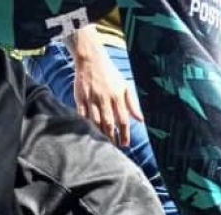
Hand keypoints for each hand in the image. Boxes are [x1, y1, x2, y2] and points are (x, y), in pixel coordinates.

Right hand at [69, 27, 142, 145]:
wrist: (91, 59)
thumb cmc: (110, 75)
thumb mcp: (125, 86)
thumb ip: (132, 104)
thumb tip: (141, 120)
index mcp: (117, 97)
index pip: (123, 120)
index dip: (124, 134)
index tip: (125, 145)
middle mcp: (105, 98)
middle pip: (109, 123)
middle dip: (112, 137)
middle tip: (114, 148)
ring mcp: (91, 98)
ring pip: (96, 120)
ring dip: (100, 133)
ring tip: (104, 142)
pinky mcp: (80, 97)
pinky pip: (82, 114)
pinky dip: (86, 123)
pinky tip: (89, 131)